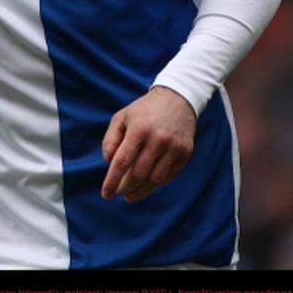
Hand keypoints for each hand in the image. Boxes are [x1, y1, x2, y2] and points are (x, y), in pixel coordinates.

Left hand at [101, 86, 196, 202]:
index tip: (106, 194)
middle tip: (119, 193)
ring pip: (155, 179)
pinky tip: (147, 185)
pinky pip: (169, 175)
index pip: (122, 162)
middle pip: (139, 174)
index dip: (112, 181)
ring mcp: (174, 146)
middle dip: (126, 187)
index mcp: (139, 129)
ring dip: (141, 191)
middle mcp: (158, 139)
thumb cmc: (144, 111)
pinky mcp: (186, 151)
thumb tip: (109, 163)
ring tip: (130, 195)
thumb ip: (110, 140)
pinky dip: (156, 183)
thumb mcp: (121, 118)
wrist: (177, 98)